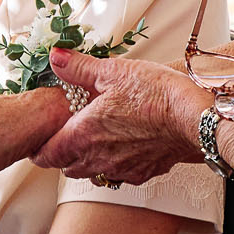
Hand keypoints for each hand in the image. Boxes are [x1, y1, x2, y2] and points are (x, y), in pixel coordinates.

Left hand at [32, 48, 204, 185]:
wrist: (192, 118)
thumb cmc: (154, 94)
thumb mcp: (113, 71)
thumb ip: (79, 68)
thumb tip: (56, 58)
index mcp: (83, 135)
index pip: (48, 154)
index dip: (40, 149)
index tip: (40, 141)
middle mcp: (98, 159)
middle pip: (67, 168)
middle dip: (63, 155)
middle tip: (67, 137)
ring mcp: (121, 170)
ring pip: (93, 175)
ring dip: (88, 163)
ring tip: (96, 142)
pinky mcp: (143, 173)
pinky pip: (120, 176)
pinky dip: (116, 165)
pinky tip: (125, 148)